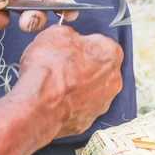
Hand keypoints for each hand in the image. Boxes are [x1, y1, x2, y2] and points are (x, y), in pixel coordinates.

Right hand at [12, 25, 123, 140]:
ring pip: (91, 90)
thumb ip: (69, 34)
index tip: (67, 50)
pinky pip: (80, 109)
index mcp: (111, 53)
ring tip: (56, 86)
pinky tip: (55, 101)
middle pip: (98, 68)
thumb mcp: (55, 34)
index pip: (99, 44)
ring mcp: (104, 102)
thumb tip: (69, 38)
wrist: (39, 105)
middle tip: (60, 68)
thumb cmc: (49, 67)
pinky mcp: (89, 121)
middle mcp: (114, 79)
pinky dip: (70, 105)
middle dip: (81, 67)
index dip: (80, 46)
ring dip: (77, 87)